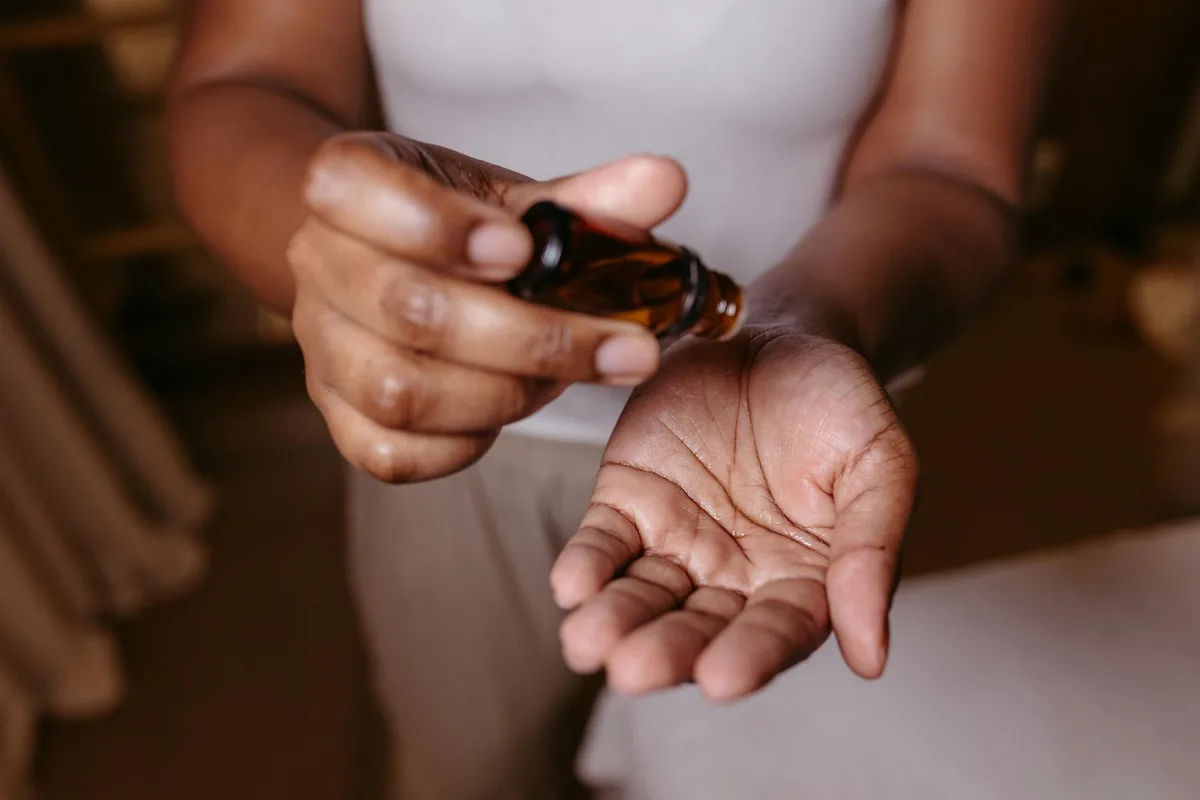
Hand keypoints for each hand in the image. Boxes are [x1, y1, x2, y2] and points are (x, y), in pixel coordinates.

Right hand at [288, 133, 687, 481]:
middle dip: (529, 337)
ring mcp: (321, 349)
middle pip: (407, 310)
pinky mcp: (338, 418)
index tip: (521, 250)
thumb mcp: (514, 200)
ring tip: (572, 376)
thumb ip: (586, 200)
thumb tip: (664, 184)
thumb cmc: (457, 226)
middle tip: (624, 347)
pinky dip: (467, 442)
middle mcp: (316, 265)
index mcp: (346, 185)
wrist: (387, 263)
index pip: (354, 192)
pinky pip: (394, 454)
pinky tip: (516, 408)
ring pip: (401, 392)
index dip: (435, 226)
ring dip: (508, 393)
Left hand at [551, 326, 917, 700]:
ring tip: (588, 643)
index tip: (721, 680)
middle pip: (699, 626)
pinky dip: (586, 564)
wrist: (780, 334)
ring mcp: (676, 541)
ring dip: (614, 621)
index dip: (751, 656)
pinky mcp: (628, 502)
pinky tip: (571, 585)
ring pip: (642, 594)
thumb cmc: (838, 403)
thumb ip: (871, 550)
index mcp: (802, 578)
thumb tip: (871, 660)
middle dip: (666, 651)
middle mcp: (733, 575)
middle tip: (634, 671)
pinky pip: (603, 541)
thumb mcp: (879, 462)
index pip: (777, 630)